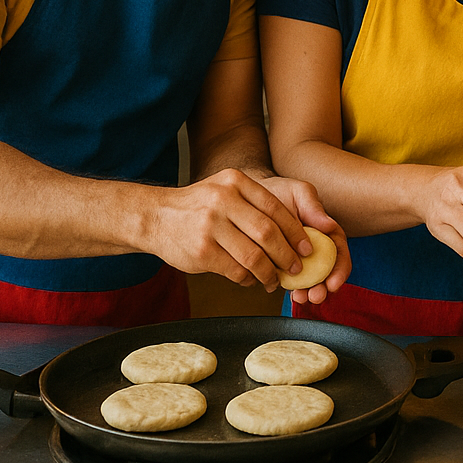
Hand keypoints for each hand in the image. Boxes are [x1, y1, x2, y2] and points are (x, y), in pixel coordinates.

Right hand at [147, 168, 310, 288]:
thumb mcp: (226, 188)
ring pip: (253, 256)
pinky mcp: (201, 252)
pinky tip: (251, 280)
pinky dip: (248, 279)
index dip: (296, 231)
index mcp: (235, 182)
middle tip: (296, 267)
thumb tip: (295, 232)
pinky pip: (235, 270)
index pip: (275, 208)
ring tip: (275, 279)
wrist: (155, 216)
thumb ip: (256, 202)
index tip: (308, 247)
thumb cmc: (199, 205)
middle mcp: (223, 200)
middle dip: (287, 255)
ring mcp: (210, 226)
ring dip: (269, 272)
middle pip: (268, 233)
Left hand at [257, 175, 351, 305]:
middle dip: (323, 288)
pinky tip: (279, 289)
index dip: (340, 270)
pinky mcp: (279, 264)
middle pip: (326, 272)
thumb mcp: (299, 193)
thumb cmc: (279, 192)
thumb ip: (314, 207)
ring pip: (307, 280)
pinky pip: (285, 279)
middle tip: (315, 296)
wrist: (250, 196)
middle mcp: (314, 247)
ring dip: (306, 292)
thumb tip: (329, 225)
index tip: (333, 283)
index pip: (339, 253)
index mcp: (324, 231)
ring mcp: (296, 257)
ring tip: (299, 297)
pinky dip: (285, 287)